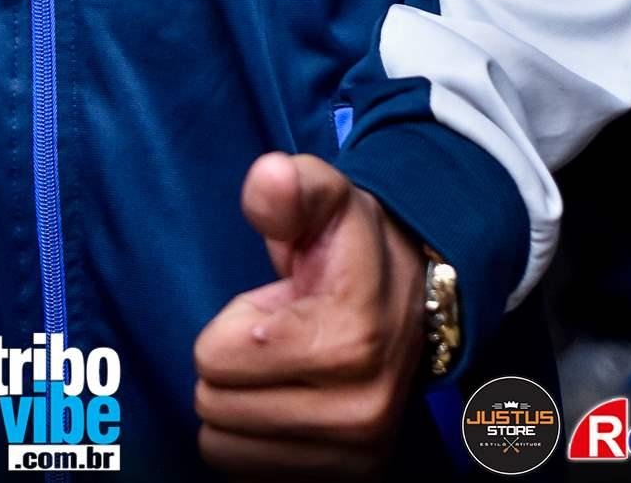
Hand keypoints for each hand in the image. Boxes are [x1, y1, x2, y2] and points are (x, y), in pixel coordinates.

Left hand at [194, 153, 425, 473]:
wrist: (415, 298)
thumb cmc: (351, 244)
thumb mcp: (323, 198)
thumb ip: (288, 189)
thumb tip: (270, 177)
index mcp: (349, 340)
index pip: (216, 358)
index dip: (234, 320)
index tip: (278, 303)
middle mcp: (359, 411)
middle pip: (215, 405)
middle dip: (232, 363)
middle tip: (278, 335)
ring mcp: (356, 453)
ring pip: (225, 446)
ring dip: (241, 402)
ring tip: (284, 365)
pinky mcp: (349, 478)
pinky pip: (249, 473)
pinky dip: (254, 440)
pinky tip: (286, 401)